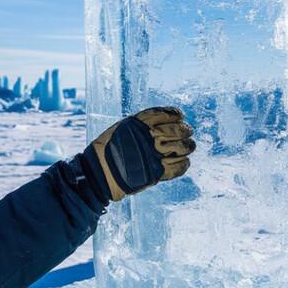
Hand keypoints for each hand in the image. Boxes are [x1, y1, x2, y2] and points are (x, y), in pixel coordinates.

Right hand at [81, 106, 195, 201]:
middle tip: (188, 132)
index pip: (163, 114)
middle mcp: (148, 137)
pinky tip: (184, 161)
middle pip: (176, 130)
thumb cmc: (106, 151)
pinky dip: (184, 164)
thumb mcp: (120, 130)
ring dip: (188, 146)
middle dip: (185, 130)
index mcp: (138, 124)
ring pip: (181, 147)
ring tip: (189, 146)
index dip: (175, 114)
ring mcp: (153, 154)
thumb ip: (139, 127)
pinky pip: (178, 167)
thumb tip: (157, 125)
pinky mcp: (156, 172)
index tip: (180, 116)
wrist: (98, 173)